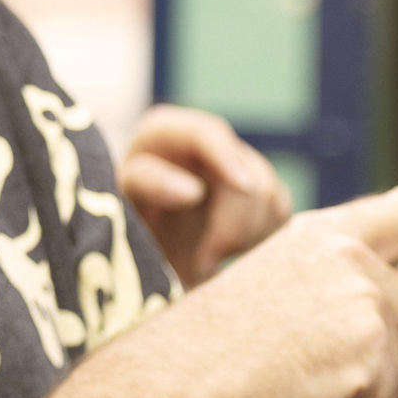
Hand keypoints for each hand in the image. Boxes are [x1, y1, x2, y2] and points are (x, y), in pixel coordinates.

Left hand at [119, 104, 290, 288]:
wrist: (137, 257)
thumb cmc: (118, 226)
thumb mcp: (118, 203)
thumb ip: (148, 185)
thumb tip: (194, 190)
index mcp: (165, 133)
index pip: (207, 134)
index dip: (227, 157)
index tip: (242, 186)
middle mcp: (207, 144)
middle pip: (249, 174)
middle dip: (233, 225)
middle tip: (204, 263)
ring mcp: (239, 168)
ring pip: (270, 198)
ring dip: (244, 239)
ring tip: (207, 262)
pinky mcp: (261, 197)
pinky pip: (279, 217)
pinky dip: (260, 241)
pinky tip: (228, 256)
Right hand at [178, 162, 397, 397]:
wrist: (175, 379)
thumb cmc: (215, 352)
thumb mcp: (281, 297)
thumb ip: (340, 292)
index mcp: (323, 235)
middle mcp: (349, 253)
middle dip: (375, 361)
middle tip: (298, 363)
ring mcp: (362, 294)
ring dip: (360, 391)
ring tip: (294, 376)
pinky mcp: (368, 341)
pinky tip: (298, 396)